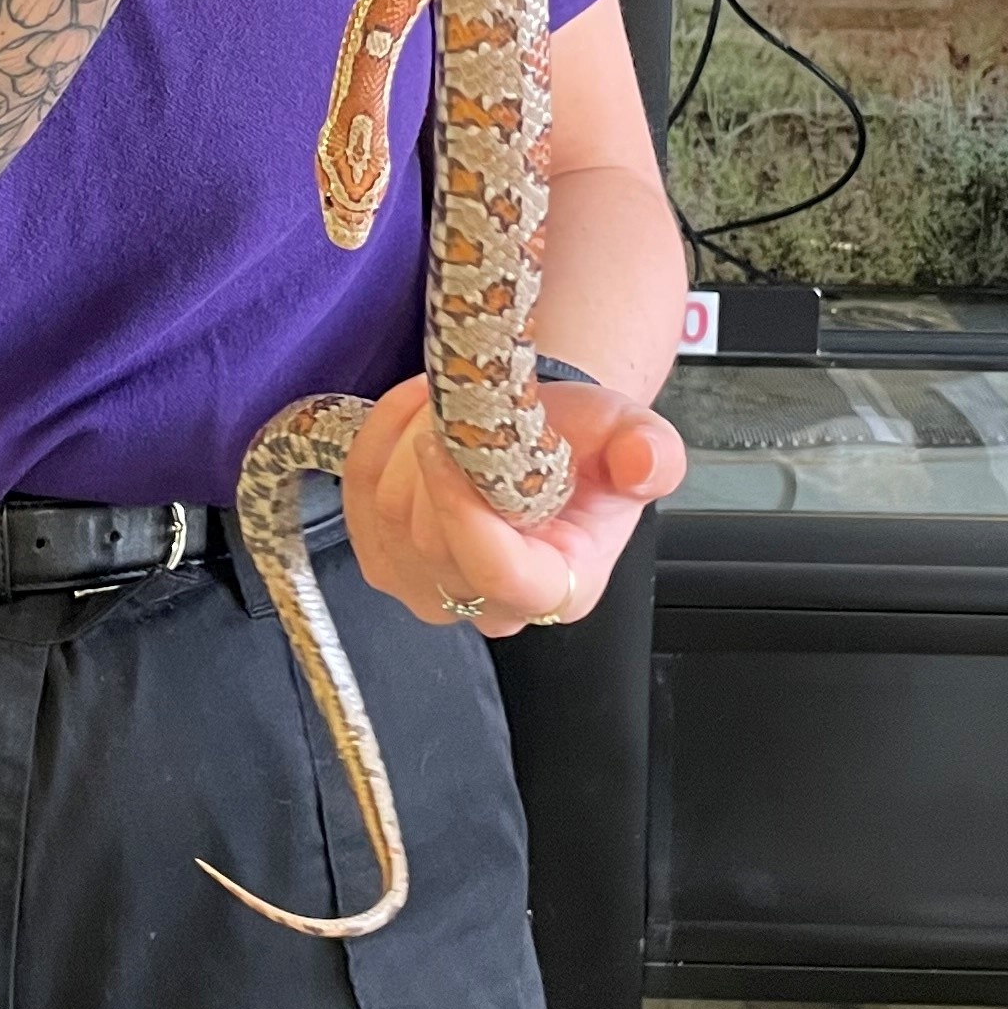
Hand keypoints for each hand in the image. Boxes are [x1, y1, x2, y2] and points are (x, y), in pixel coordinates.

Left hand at [340, 370, 687, 635]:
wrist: (548, 439)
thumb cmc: (588, 448)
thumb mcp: (635, 436)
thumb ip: (650, 453)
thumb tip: (642, 463)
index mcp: (561, 588)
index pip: (500, 574)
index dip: (464, 512)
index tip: (446, 445)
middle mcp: (492, 606)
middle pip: (432, 542)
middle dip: (433, 457)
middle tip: (457, 403)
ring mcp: (429, 591)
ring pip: (387, 517)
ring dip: (403, 441)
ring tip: (442, 402)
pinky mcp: (384, 561)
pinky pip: (357, 500)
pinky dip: (374, 443)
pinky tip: (410, 416)